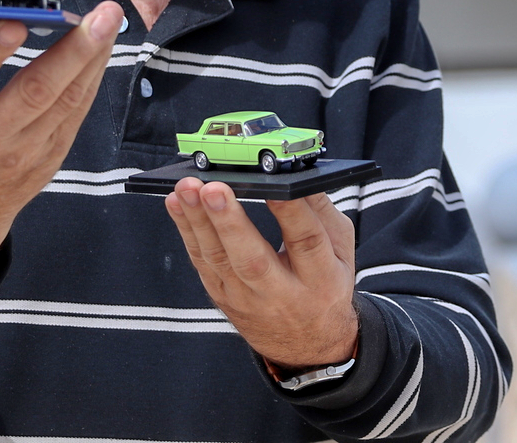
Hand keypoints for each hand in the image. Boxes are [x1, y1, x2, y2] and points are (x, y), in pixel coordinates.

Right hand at [0, 0, 121, 282]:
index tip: (19, 21)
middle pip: (34, 91)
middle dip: (73, 50)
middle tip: (102, 17)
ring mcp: (23, 152)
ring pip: (65, 102)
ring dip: (92, 60)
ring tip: (109, 24)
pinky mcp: (49, 159)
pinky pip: (75, 114)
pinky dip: (90, 80)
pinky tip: (101, 51)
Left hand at [165, 178, 358, 369]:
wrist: (306, 342)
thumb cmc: (324, 284)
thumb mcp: (341, 250)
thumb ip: (321, 211)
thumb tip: (297, 174)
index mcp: (321, 279)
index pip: (305, 242)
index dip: (289, 213)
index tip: (272, 186)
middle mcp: (282, 294)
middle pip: (252, 260)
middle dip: (229, 222)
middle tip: (213, 190)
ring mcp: (247, 299)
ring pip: (218, 260)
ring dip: (197, 222)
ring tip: (187, 190)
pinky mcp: (222, 296)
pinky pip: (201, 263)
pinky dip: (186, 232)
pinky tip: (176, 204)